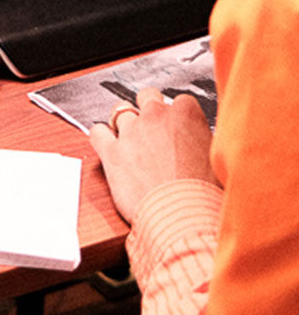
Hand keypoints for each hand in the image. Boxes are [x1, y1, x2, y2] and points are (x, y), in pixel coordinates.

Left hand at [88, 88, 218, 223]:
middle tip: (154, 130)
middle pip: (147, 96)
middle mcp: (156, 116)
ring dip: (125, 123)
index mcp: (186, 114)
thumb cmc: (205, 195)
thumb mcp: (217, 159)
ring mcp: (131, 132)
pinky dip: (101, 136)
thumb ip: (204, 141)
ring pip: (120, 111)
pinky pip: (97, 132)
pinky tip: (109, 146)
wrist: (185, 218)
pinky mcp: (112, 152)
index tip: (178, 130)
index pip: (180, 101)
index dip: (178, 117)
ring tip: (132, 141)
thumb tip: (201, 142)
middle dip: (149, 109)